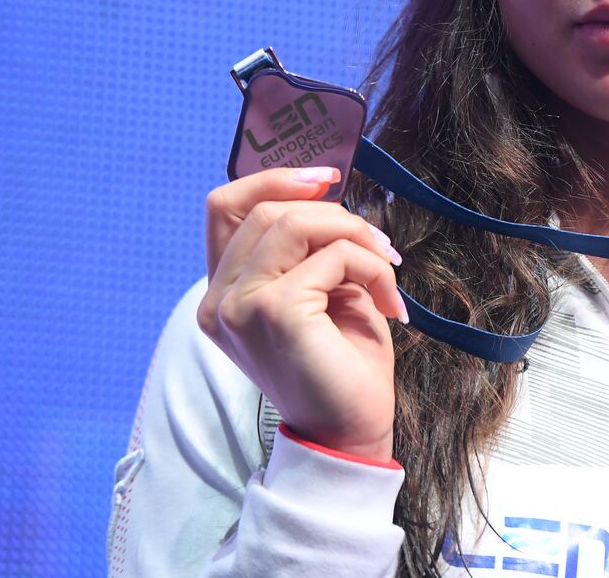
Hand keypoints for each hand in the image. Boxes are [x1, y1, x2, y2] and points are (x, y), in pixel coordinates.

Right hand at [198, 167, 406, 461]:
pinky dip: (371, 268)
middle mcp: (220, 299)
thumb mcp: (321, 289)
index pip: (224, 207)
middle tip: (380, 245)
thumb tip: (326, 190)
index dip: (274, 179)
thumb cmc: (341, 362)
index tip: (328, 178)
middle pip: (268, 208)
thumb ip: (309, 247)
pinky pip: (333, 257)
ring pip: (296, 223)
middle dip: (336, 214)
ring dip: (357, 236)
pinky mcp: (275, 311)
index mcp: (224, 292)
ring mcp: (241, 306)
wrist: (351, 430)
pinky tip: (388, 302)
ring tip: (387, 268)